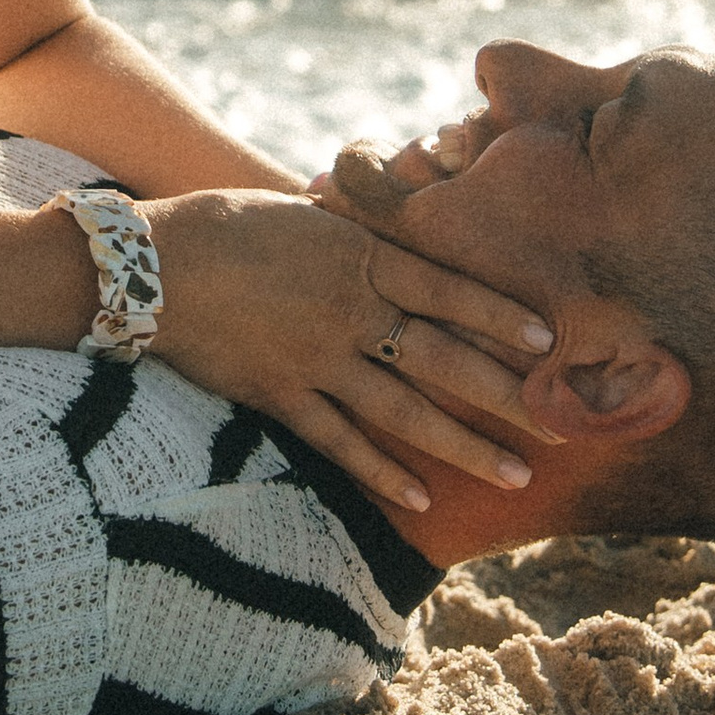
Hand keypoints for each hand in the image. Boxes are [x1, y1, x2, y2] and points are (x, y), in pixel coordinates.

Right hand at [138, 189, 556, 516]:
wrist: (153, 266)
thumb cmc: (228, 226)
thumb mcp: (308, 216)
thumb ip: (361, 237)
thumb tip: (403, 240)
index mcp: (361, 258)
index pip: (449, 289)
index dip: (501, 315)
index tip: (549, 341)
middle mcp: (350, 313)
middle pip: (444, 361)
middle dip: (507, 396)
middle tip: (561, 427)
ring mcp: (317, 360)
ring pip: (405, 412)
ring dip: (464, 447)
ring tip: (514, 474)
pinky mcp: (281, 396)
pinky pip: (340, 442)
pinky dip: (381, 472)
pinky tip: (420, 498)